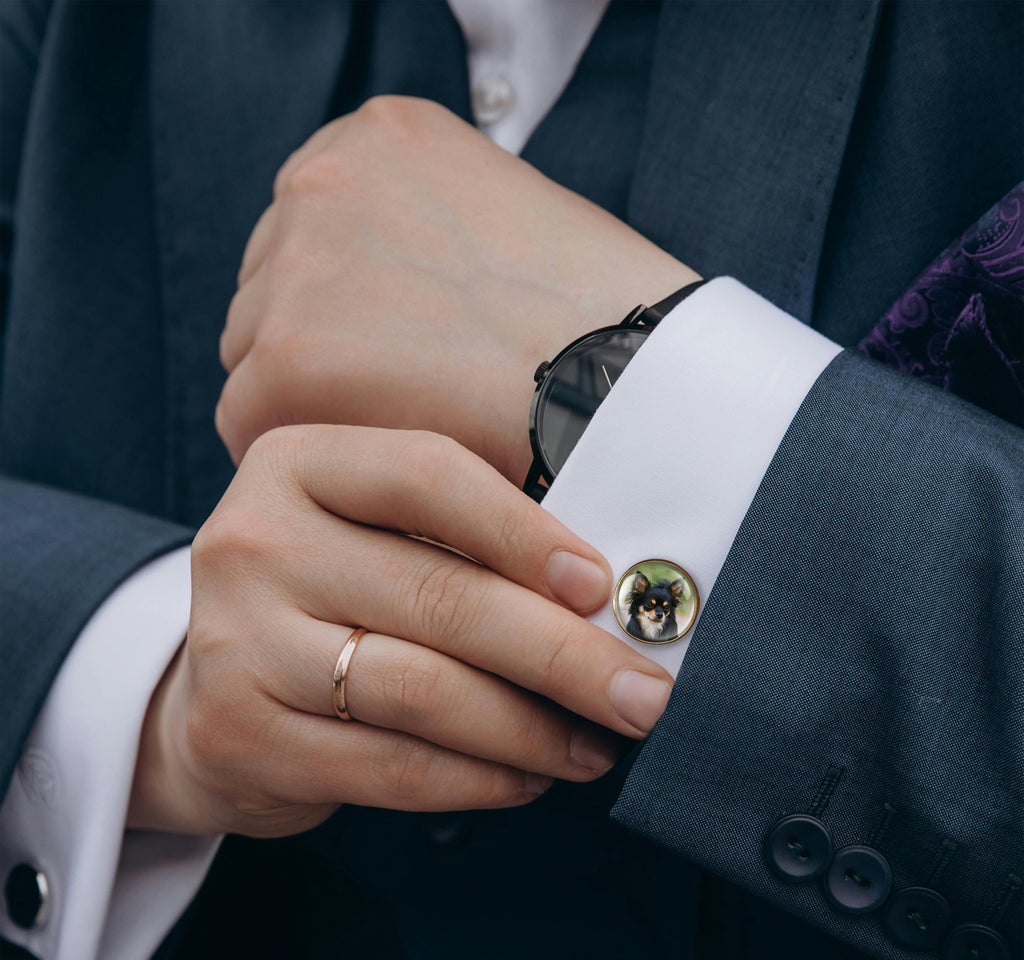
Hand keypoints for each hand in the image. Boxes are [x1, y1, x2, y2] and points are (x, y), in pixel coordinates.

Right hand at [129, 426, 675, 836]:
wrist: (219, 681)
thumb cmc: (333, 592)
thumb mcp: (377, 532)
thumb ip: (467, 542)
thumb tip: (606, 598)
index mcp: (298, 462)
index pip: (428, 475)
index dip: (525, 531)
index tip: (601, 589)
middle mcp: (254, 540)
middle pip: (440, 596)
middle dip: (564, 656)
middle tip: (643, 696)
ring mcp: (235, 638)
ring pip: (423, 690)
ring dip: (531, 729)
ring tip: (596, 746)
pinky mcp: (236, 731)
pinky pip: (390, 764)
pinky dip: (479, 778)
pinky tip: (529, 776)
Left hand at [216, 96, 698, 484]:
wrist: (625, 380)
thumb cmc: (598, 319)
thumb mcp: (510, 223)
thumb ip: (426, 237)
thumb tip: (386, 293)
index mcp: (379, 136)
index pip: (314, 229)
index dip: (350, 303)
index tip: (391, 348)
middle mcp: (321, 180)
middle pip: (272, 287)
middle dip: (321, 346)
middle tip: (397, 400)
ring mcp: (294, 265)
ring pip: (256, 355)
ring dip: (309, 401)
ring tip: (400, 434)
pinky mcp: (284, 356)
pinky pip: (251, 423)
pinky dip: (306, 452)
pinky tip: (375, 465)